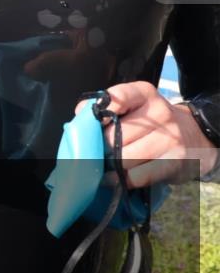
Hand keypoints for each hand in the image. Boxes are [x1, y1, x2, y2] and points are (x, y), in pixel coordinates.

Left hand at [73, 81, 216, 186]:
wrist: (193, 136)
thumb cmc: (151, 122)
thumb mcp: (134, 106)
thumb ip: (107, 109)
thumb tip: (79, 118)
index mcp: (144, 94)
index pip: (116, 97)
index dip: (96, 113)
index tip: (88, 124)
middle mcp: (160, 113)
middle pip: (115, 135)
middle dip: (101, 147)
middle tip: (95, 152)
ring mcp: (170, 138)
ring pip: (124, 157)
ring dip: (110, 165)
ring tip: (104, 165)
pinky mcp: (175, 162)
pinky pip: (137, 175)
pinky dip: (122, 179)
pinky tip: (117, 177)